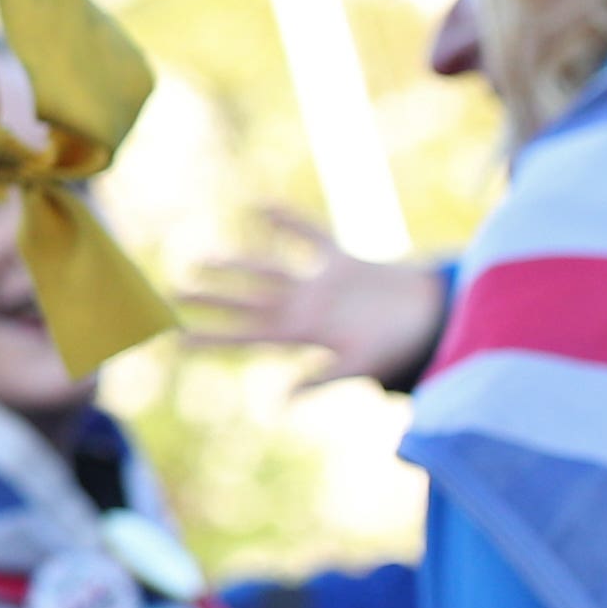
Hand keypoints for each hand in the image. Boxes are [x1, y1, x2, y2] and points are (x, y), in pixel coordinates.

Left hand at [179, 208, 450, 387]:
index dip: (212, 337)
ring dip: (235, 264)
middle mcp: (304, 309)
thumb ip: (321, 380)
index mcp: (302, 335)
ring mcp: (320, 286)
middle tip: (170, 292)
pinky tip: (258, 205)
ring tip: (201, 258)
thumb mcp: (360, 367)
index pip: (246, 336)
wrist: (435, 320)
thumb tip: (280, 402)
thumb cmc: (401, 348)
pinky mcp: (342, 263)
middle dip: (212, 298)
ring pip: (267, 270)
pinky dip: (286, 221)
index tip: (176, 338)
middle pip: (247, 302)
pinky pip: (307, 236)